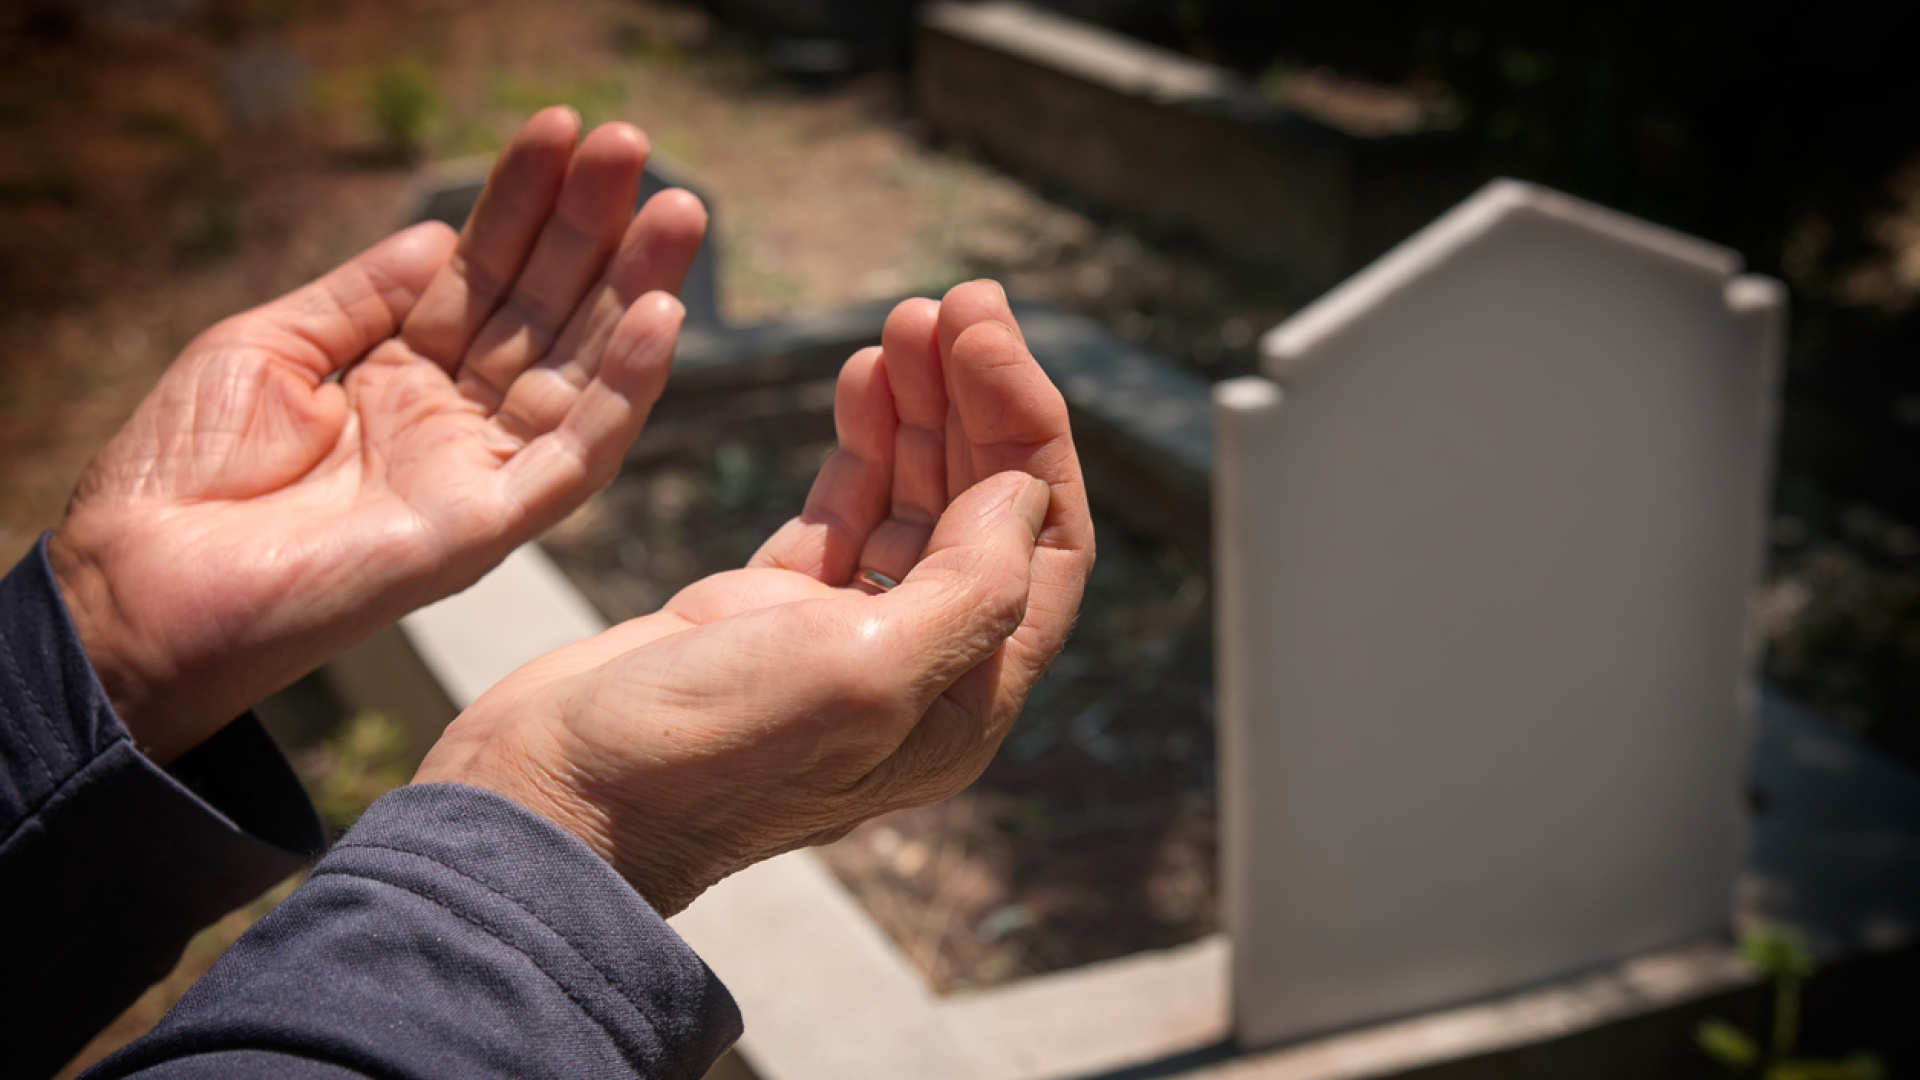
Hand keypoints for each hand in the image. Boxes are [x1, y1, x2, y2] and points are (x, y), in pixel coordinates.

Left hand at [49, 108, 707, 764]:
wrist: (138, 585)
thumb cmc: (179, 473)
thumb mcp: (266, 346)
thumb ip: (361, 295)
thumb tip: (439, 232)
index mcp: (396, 374)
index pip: (480, 274)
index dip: (521, 202)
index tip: (559, 130)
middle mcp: (449, 420)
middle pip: (542, 309)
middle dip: (591, 227)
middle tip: (634, 146)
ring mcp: (474, 472)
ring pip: (578, 369)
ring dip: (634, 290)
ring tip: (678, 210)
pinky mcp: (487, 527)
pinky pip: (574, 456)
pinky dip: (623, 392)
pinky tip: (659, 321)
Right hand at [415, 283, 1095, 914]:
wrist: (552, 794)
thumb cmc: (702, 754)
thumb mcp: (860, 675)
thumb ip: (967, 589)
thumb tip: (1028, 493)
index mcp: (964, 699)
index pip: (1044, 542)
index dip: (1029, 430)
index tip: (988, 335)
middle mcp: (918, 668)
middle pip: (983, 508)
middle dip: (978, 399)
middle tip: (957, 301)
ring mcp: (841, 636)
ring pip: (915, 499)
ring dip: (922, 406)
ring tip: (908, 320)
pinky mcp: (770, 611)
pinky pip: (845, 509)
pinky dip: (860, 440)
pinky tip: (861, 374)